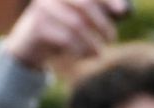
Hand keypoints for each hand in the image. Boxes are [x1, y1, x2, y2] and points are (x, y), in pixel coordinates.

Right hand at [3, 0, 127, 69]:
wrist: (28, 48)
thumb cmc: (60, 31)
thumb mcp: (79, 18)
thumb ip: (98, 12)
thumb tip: (125, 10)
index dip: (108, 0)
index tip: (123, 12)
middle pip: (85, 4)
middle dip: (103, 24)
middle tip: (111, 39)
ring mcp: (43, 8)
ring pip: (77, 25)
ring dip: (92, 42)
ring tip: (98, 53)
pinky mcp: (38, 27)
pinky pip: (67, 40)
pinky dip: (80, 50)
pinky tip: (82, 55)